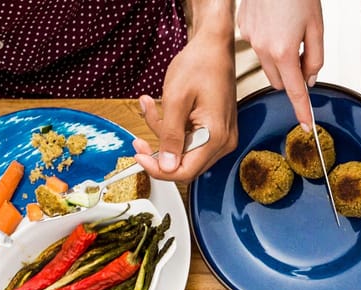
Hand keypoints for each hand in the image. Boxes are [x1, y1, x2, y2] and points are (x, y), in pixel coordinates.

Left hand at [135, 28, 237, 181]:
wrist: (214, 48)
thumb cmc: (199, 66)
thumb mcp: (176, 99)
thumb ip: (171, 136)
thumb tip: (167, 166)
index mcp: (216, 137)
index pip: (185, 171)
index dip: (159, 169)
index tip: (139, 155)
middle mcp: (223, 142)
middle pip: (185, 165)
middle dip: (159, 151)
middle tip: (138, 138)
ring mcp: (221, 137)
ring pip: (185, 152)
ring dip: (163, 134)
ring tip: (149, 106)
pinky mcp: (216, 130)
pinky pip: (190, 140)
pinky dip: (172, 128)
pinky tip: (162, 107)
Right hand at [240, 0, 324, 128]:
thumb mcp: (317, 29)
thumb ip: (315, 59)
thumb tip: (310, 78)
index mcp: (284, 51)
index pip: (295, 91)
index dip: (302, 110)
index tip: (305, 124)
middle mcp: (263, 48)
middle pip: (279, 81)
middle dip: (291, 77)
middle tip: (303, 55)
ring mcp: (250, 38)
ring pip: (268, 65)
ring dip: (280, 60)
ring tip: (290, 34)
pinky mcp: (243, 28)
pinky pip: (258, 47)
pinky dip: (268, 44)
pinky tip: (276, 25)